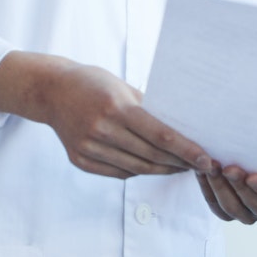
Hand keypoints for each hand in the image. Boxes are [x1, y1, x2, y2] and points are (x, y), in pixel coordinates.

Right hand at [0, 54, 210, 179]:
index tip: (206, 159)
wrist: (51, 91)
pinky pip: (118, 173)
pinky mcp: (80, 160)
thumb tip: (182, 128)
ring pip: (135, 169)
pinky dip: (138, 172)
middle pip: (150, 156)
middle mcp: (101, 130)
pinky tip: (152, 167)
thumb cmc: (92, 83)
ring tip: (180, 167)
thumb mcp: (122, 87)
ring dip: (162, 170)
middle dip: (179, 163)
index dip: (186, 150)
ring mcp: (88, 148)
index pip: (160, 135)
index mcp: (115, 108)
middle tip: (199, 165)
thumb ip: (148, 108)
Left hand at [196, 164, 256, 224]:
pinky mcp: (228, 215)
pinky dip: (207, 188)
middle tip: (228, 168)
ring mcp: (247, 216)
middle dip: (238, 184)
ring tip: (211, 167)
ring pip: (231, 207)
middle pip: (252, 203)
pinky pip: (215, 205)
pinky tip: (201, 172)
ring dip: (219, 186)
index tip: (251, 177)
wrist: (248, 161)